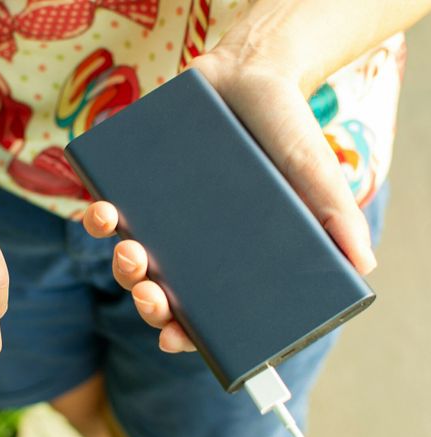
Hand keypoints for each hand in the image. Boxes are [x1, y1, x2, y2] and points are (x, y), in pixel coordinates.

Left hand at [83, 50, 376, 353]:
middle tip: (150, 292)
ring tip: (130, 249)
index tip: (172, 339)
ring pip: (127, 259)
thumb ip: (334, 215)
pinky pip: (106, 211)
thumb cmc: (285, 132)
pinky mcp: (133, 186)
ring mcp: (156, 218)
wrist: (249, 73)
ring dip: (121, 265)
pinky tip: (102, 211)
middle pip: (156, 292)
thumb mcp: (312, 172)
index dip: (182, 334)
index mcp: (224, 259)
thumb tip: (361, 266)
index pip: (199, 312)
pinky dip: (98, 217)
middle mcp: (186, 246)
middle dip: (147, 301)